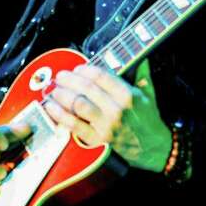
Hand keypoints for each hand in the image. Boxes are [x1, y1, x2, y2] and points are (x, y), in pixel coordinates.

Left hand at [44, 61, 171, 171]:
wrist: (154, 147)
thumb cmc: (149, 119)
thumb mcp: (149, 94)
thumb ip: (142, 74)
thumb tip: (140, 57)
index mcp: (128, 95)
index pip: (101, 76)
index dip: (85, 69)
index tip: (77, 68)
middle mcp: (117, 109)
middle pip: (86, 88)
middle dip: (69, 80)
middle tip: (60, 76)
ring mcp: (106, 124)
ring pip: (77, 105)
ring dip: (62, 95)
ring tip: (54, 90)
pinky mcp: (98, 139)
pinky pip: (74, 125)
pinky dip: (60, 115)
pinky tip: (51, 107)